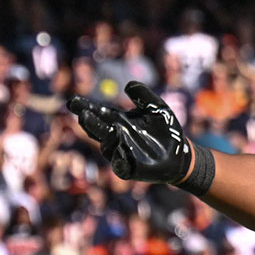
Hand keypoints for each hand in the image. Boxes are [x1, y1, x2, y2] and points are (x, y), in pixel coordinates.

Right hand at [67, 82, 192, 182]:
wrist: (181, 154)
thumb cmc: (167, 130)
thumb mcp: (158, 109)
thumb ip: (145, 96)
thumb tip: (129, 85)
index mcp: (119, 121)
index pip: (99, 113)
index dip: (85, 107)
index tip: (72, 101)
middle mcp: (116, 136)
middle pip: (99, 129)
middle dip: (90, 122)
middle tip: (83, 114)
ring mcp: (120, 153)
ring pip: (108, 146)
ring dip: (107, 138)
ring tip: (109, 128)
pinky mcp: (128, 168)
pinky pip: (120, 164)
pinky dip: (119, 157)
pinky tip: (120, 150)